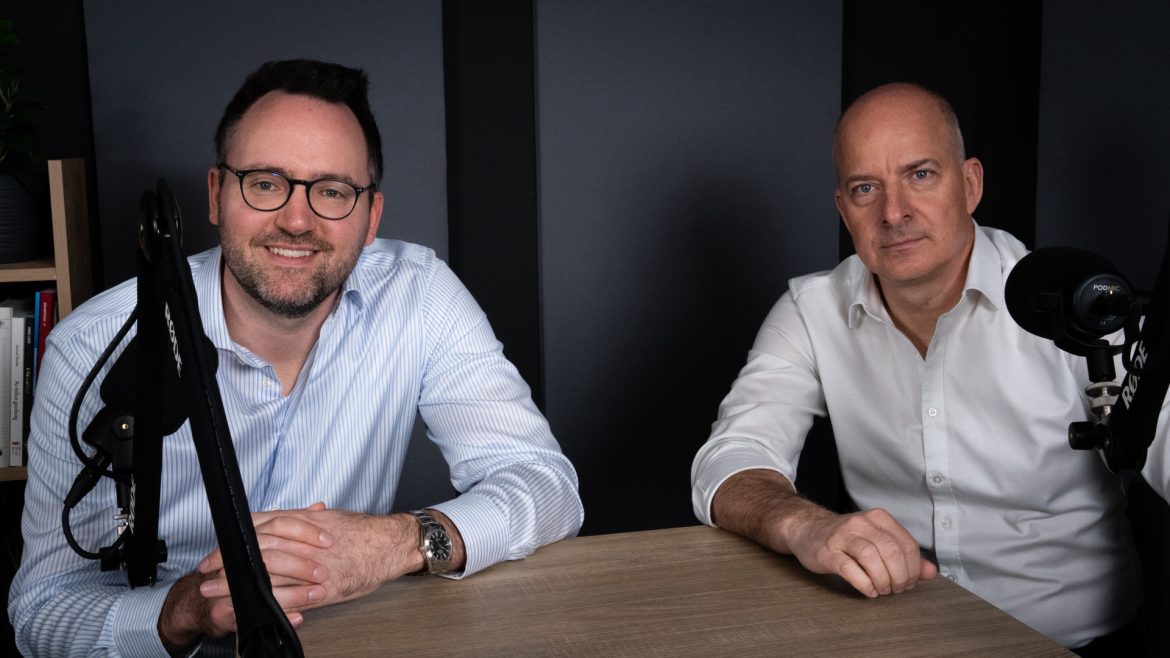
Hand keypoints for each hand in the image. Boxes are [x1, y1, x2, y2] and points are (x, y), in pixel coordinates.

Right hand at [157, 502, 331, 652]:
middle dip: (301, 564)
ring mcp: (228, 582)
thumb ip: (294, 526)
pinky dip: (281, 614)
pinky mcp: (224, 608)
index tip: (328, 540)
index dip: (305, 531)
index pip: (279, 524)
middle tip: (324, 572)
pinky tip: (298, 617)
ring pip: (265, 584)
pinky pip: (254, 612)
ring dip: (296, 592)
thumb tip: (319, 508)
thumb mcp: (270, 543)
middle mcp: (238, 555)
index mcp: (250, 536)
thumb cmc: (245, 569)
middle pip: (272, 554)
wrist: (209, 600)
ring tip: (318, 595)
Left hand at [197, 503, 425, 612]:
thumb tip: (272, 522)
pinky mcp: (326, 588)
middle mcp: (305, 541)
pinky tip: (254, 608)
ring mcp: (314, 565)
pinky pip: (293, 597)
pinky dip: (270, 603)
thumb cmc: (362, 531)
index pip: (257, 527)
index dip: (231, 541)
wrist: (389, 544)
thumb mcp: (326, 518)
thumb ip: (298, 520)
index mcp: (303, 521)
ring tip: (219, 593)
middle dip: (227, 563)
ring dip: (239, 585)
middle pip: (256, 549)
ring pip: (269, 574)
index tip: (214, 553)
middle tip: (207, 574)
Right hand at [786, 507, 937, 597]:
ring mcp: (842, 536)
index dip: (913, 569)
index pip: (907, 544)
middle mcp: (861, 523)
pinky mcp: (827, 552)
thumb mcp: (878, 541)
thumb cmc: (847, 539)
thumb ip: (905, 556)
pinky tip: (869, 590)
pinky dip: (864, 583)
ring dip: (882, 580)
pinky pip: (849, 568)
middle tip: (896, 589)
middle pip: (891, 551)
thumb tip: (930, 572)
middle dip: (899, 576)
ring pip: (871, 558)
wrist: (807, 529)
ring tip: (883, 589)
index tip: (908, 582)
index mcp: (878, 519)